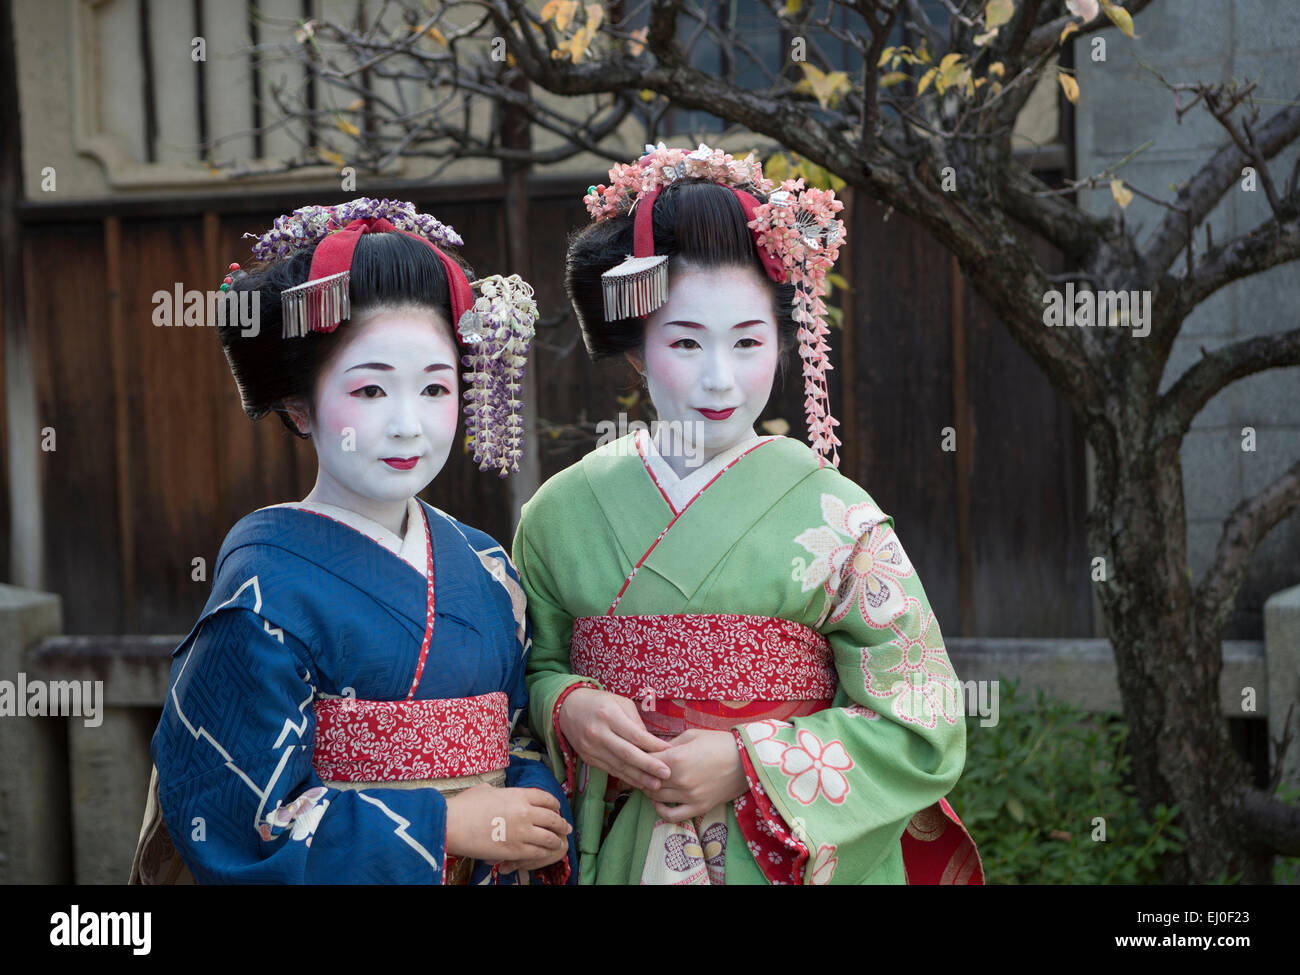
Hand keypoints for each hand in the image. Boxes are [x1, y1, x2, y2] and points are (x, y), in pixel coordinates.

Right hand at [444, 784, 570, 866]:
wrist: (452, 823)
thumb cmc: (465, 806)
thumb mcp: (485, 790)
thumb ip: (498, 792)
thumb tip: (497, 792)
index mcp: (518, 795)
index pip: (545, 798)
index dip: (554, 805)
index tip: (557, 809)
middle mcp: (525, 812)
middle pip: (552, 818)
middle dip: (561, 824)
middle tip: (566, 828)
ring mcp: (522, 832)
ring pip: (549, 837)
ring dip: (556, 840)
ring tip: (559, 842)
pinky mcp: (515, 850)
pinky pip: (538, 852)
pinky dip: (544, 853)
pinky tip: (547, 854)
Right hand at [557, 687, 671, 790]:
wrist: (567, 708)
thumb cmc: (600, 702)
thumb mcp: (620, 703)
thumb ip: (636, 723)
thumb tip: (652, 744)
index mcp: (609, 715)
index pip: (635, 735)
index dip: (654, 746)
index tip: (670, 752)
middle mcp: (599, 733)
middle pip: (627, 754)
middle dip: (649, 766)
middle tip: (667, 774)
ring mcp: (592, 748)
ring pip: (619, 766)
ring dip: (639, 777)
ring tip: (656, 785)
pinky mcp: (588, 758)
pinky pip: (610, 770)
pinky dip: (626, 777)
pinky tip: (639, 782)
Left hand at [643, 729, 747, 821]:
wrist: (747, 759)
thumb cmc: (720, 743)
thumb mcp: (692, 735)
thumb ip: (670, 744)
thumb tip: (654, 750)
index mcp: (676, 758)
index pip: (646, 761)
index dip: (639, 757)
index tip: (638, 755)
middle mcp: (680, 780)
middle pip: (648, 781)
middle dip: (642, 774)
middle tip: (641, 769)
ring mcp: (689, 796)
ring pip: (656, 797)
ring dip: (649, 790)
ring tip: (650, 782)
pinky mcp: (699, 807)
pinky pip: (672, 816)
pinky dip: (661, 811)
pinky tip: (660, 802)